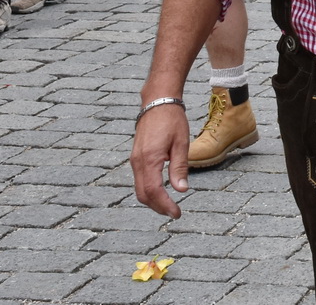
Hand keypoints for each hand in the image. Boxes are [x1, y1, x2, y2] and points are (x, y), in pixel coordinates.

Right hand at [130, 101, 190, 217]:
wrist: (157, 102)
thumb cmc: (172, 120)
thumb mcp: (181, 143)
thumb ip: (179, 167)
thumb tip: (182, 190)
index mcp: (149, 159)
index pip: (154, 191)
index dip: (165, 205)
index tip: (176, 213)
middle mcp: (137, 162)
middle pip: (143, 194)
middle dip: (158, 207)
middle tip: (174, 213)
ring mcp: (134, 160)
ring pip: (139, 189)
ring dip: (152, 200)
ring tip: (169, 205)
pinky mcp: (136, 158)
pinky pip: (139, 180)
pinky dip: (148, 190)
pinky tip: (161, 192)